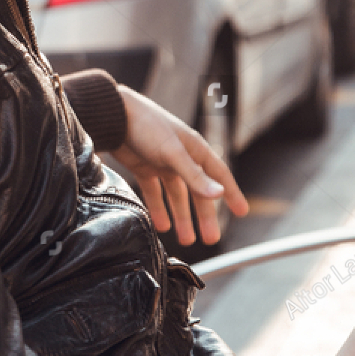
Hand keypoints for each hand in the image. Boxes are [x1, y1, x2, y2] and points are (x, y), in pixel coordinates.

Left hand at [113, 86, 248, 245]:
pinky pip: (155, 193)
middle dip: (204, 216)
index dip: (232, 193)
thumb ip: (194, 176)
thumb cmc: (147, 126)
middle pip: (198, 192)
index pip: (219, 175)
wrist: (113, 116)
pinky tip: (161, 225)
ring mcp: (163, 163)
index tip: (242, 211)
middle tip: (210, 238)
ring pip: (177, 196)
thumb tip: (219, 194)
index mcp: (195, 150)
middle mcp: (182, 157)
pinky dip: (158, 209)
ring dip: (181, 217)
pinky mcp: (145, 167)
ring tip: (186, 239)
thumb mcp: (172, 153)